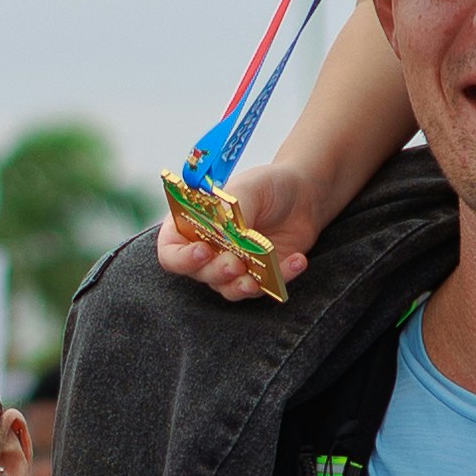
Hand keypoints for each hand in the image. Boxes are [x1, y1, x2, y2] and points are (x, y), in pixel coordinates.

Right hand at [154, 156, 320, 304]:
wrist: (304, 194)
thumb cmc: (267, 186)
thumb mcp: (248, 187)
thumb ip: (232, 211)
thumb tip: (230, 235)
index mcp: (194, 226)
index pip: (171, 252)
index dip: (182, 259)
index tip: (202, 252)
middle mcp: (209, 250)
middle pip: (200, 274)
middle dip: (217, 272)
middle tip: (235, 263)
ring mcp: (234, 266)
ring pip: (228, 289)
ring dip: (240, 287)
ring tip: (255, 278)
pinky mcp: (260, 277)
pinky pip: (265, 288)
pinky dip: (281, 279)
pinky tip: (297, 261)